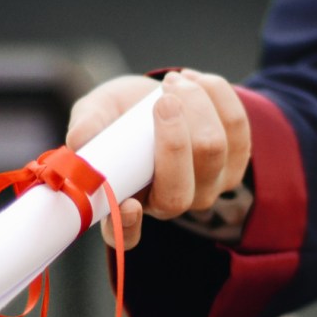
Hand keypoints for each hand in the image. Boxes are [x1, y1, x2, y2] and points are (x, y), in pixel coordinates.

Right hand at [66, 69, 250, 249]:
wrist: (157, 95)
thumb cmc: (120, 113)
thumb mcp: (96, 113)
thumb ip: (87, 125)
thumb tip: (79, 140)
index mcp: (127, 204)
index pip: (126, 235)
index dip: (129, 226)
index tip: (128, 205)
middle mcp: (169, 204)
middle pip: (179, 190)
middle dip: (174, 138)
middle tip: (162, 99)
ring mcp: (208, 187)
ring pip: (213, 150)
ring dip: (195, 104)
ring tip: (172, 82)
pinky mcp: (236, 161)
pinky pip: (237, 126)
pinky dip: (216, 95)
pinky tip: (194, 81)